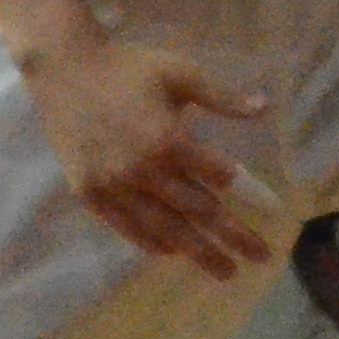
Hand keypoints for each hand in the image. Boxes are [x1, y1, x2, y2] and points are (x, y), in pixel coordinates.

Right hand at [26, 31, 275, 270]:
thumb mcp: (178, 72)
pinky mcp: (91, 194)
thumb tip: (265, 107)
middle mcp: (142, 171)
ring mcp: (114, 186)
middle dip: (233, 236)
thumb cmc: (126, 67)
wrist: (63, 68)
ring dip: (199, 252)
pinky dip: (154, 242)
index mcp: (167, 139)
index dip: (251, 194)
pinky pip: (128, 227)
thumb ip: (221, 96)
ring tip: (225, 271)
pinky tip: (175, 252)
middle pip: (198, 211)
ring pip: (165, 228)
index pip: (220, 176)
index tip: (275, 212)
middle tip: (261, 256)